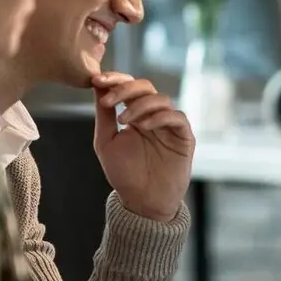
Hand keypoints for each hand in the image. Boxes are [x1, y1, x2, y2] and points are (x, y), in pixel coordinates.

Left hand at [91, 72, 194, 222]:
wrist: (142, 201)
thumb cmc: (124, 174)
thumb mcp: (106, 141)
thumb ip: (104, 114)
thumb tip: (97, 85)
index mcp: (135, 114)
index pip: (128, 87)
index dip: (114, 80)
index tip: (96, 80)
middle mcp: (153, 116)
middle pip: (145, 87)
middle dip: (125, 89)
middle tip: (109, 100)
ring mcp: (170, 126)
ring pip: (161, 99)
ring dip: (140, 105)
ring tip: (124, 120)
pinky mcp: (184, 137)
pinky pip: (177, 117)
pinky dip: (160, 117)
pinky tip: (144, 127)